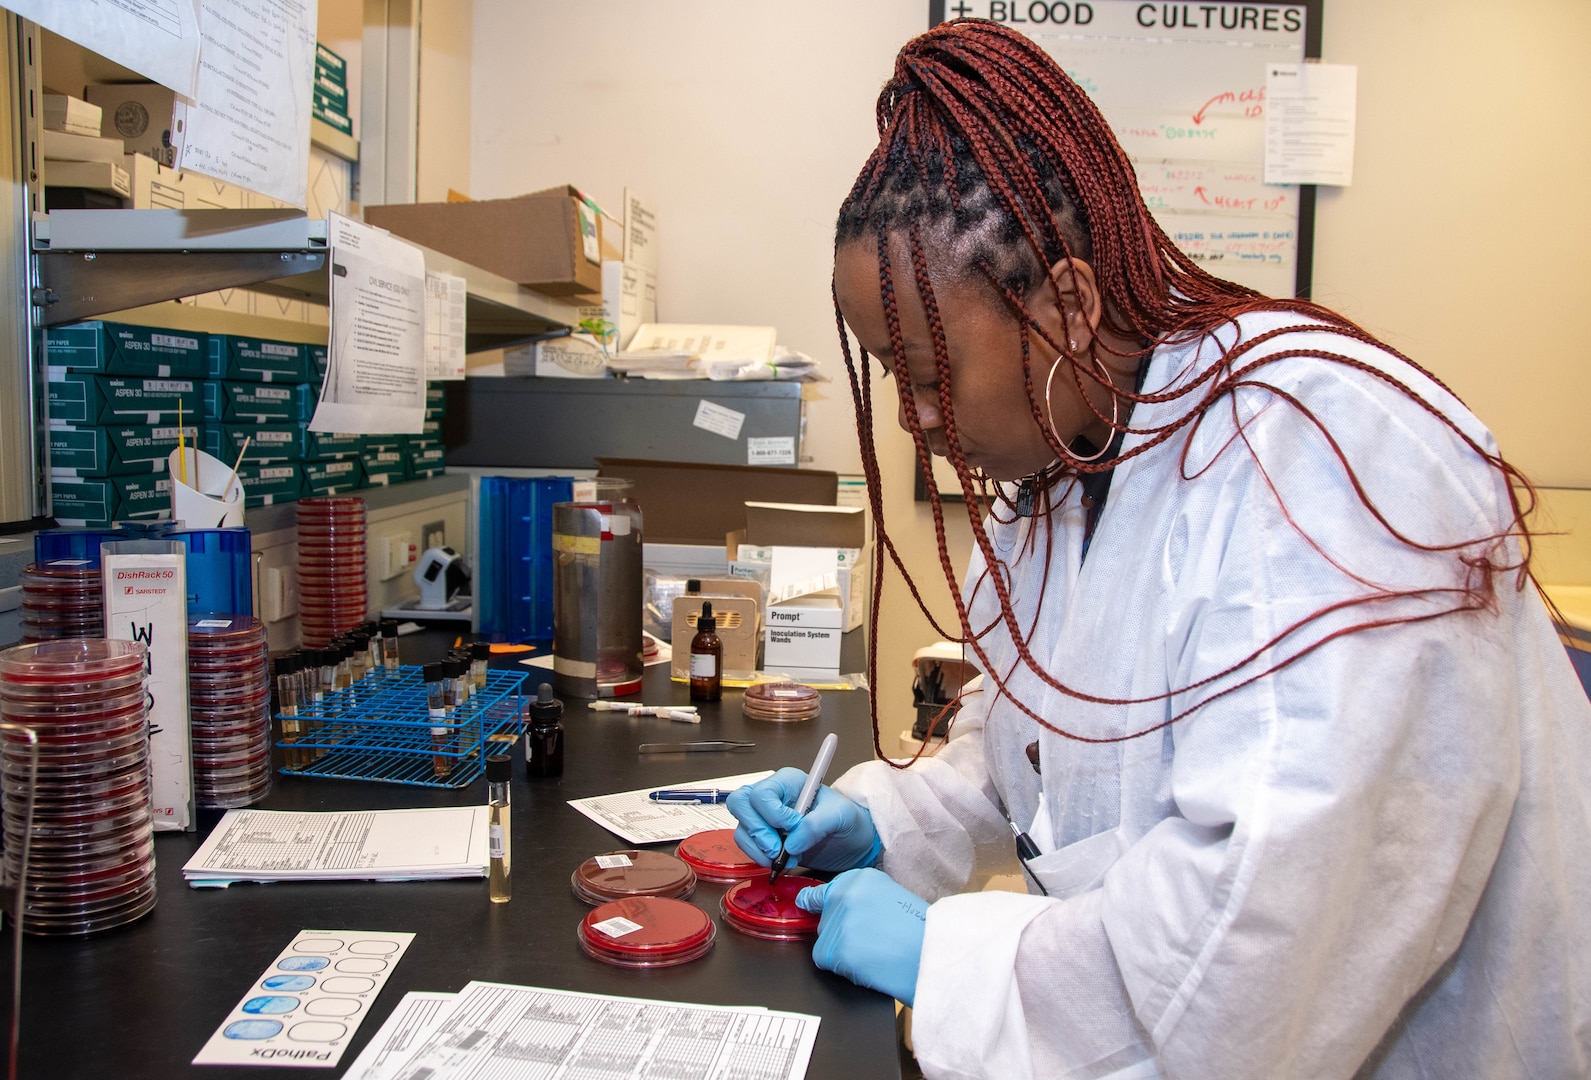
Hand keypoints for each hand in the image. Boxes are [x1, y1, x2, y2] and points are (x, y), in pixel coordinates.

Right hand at [726, 768, 881, 871]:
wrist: (851, 841)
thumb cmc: (847, 820)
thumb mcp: (841, 816)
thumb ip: (817, 825)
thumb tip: (792, 842)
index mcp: (788, 782)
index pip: (763, 792)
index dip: (773, 813)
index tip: (793, 826)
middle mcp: (773, 796)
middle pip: (741, 804)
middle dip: (757, 830)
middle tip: (777, 848)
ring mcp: (765, 817)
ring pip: (741, 827)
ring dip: (758, 848)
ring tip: (783, 858)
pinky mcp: (764, 837)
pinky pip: (747, 845)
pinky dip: (759, 857)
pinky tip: (780, 861)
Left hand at [796, 868, 926, 1005]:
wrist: (931, 954)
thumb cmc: (920, 930)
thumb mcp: (891, 896)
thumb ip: (862, 898)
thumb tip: (832, 905)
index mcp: (860, 878)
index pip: (825, 890)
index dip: (821, 903)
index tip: (809, 903)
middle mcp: (843, 895)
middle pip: (825, 919)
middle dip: (840, 933)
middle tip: (870, 940)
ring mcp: (837, 922)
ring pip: (824, 941)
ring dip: (842, 952)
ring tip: (874, 951)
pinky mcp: (833, 949)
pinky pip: (826, 961)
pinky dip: (842, 968)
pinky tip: (867, 964)